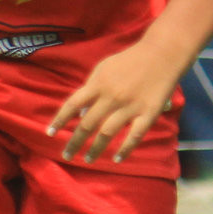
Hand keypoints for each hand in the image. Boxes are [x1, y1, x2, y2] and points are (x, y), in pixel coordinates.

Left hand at [46, 44, 186, 163]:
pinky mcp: (148, 113)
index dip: (59, 120)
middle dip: (74, 142)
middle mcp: (111, 97)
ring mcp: (130, 106)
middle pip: (87, 124)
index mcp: (98, 84)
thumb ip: (90, 88)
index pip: (72, 104)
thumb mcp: (104, 68)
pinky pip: (134, 136)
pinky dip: (125, 149)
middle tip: (67, 155)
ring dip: (95, 149)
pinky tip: (117, 159)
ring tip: (88, 160)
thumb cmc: (129, 61)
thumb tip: (79, 114)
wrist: (162, 54)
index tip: (50, 134)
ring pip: (107, 133)